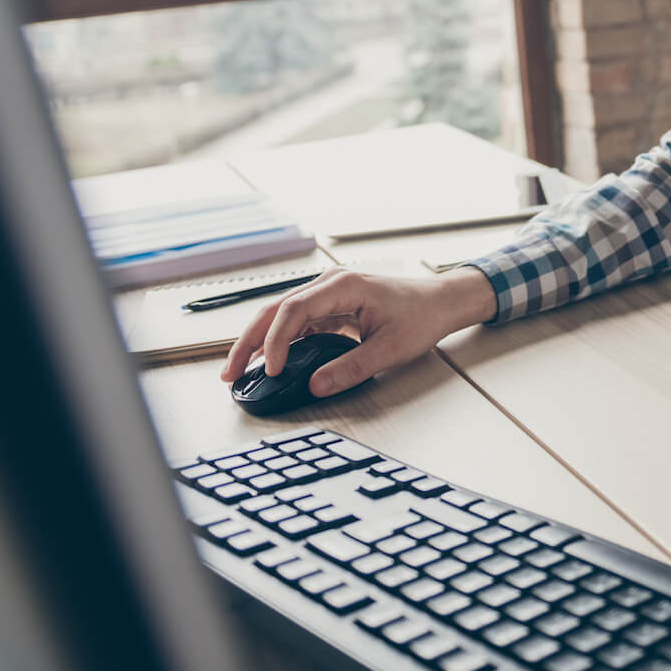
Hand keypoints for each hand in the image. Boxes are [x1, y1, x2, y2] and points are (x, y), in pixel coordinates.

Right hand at [219, 265, 498, 398]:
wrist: (440, 302)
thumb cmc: (421, 317)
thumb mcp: (390, 349)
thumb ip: (351, 368)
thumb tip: (315, 386)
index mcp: (344, 285)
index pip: (295, 310)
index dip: (276, 341)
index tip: (270, 370)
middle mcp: (330, 283)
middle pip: (276, 309)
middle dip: (250, 341)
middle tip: (230, 374)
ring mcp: (328, 293)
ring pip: (280, 315)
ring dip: (258, 341)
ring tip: (238, 371)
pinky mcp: (330, 305)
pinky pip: (296, 322)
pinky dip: (278, 342)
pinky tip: (266, 363)